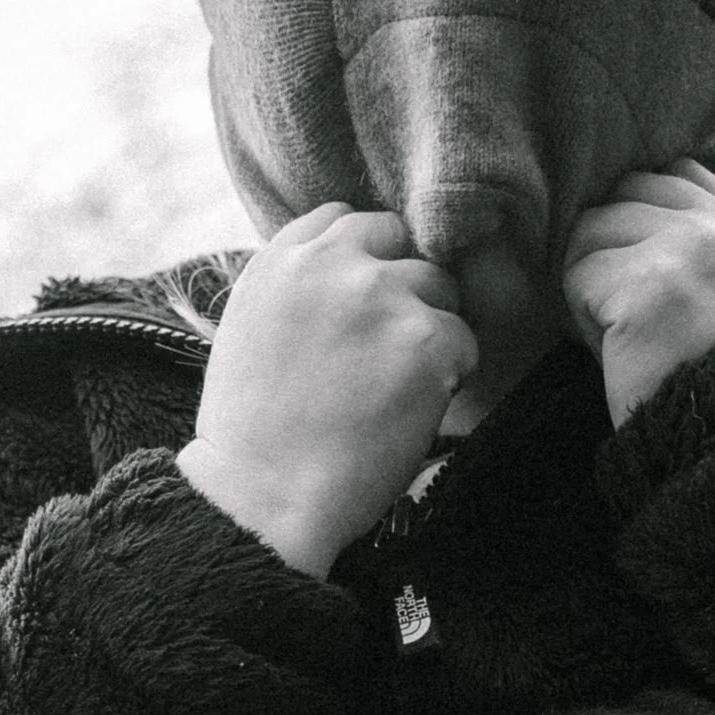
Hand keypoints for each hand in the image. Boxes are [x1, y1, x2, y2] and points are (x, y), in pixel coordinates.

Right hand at [176, 205, 477, 575]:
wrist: (262, 496)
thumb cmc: (253, 436)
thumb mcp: (249, 331)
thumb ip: (296, 289)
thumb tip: (346, 271)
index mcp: (282, 259)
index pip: (345, 218)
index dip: (363, 260)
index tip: (359, 305)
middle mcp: (332, 262)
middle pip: (401, 244)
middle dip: (402, 289)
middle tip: (383, 354)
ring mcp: (382, 295)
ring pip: (440, 288)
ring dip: (429, 332)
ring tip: (391, 389)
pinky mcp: (426, 338)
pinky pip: (465, 342)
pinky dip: (450, 378)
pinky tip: (408, 412)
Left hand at [560, 160, 714, 427]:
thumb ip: (704, 251)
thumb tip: (623, 209)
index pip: (675, 175)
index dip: (640, 213)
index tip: (636, 267)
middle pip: (625, 193)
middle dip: (610, 248)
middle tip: (624, 312)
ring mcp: (688, 250)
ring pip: (591, 230)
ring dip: (591, 285)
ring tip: (622, 337)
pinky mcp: (648, 284)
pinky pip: (577, 276)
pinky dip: (582, 320)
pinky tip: (617, 355)